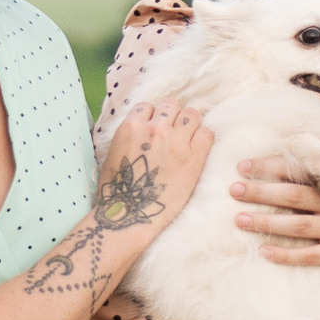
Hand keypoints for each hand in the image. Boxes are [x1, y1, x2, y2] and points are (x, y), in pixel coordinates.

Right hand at [96, 96, 213, 235]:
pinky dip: (203, 138)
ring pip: (192, 114)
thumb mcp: (113, 153)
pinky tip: (196, 149)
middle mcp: (155, 129)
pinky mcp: (194, 157)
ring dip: (189, 124)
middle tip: (172, 133)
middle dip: (172, 117)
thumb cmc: (117, 190)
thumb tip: (141, 128)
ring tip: (187, 139)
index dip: (153, 117)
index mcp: (131, 126)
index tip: (155, 128)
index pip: (148, 106)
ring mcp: (176, 142)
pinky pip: (206, 134)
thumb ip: (129, 135)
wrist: (131, 214)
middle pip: (171, 105)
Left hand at [230, 157, 319, 273]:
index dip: (270, 167)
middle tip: (233, 190)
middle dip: (261, 192)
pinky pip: (309, 256)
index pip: (299, 171)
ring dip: (266, 223)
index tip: (243, 166)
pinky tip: (264, 252)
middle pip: (293, 197)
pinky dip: (286, 255)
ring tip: (240, 220)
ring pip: (297, 227)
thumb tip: (294, 148)